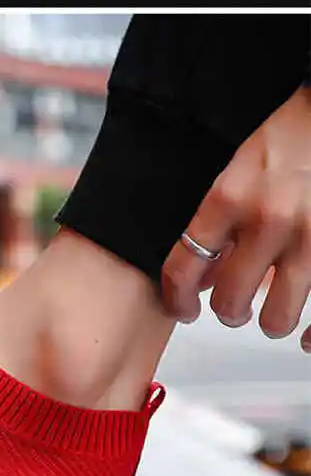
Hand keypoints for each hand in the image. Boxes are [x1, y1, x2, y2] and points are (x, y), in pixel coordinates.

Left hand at [162, 86, 310, 352]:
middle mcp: (269, 221)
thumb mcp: (237, 170)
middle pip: (230, 301)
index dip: (178, 299)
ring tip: (272, 311)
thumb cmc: (289, 139)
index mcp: (229, 198)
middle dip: (228, 311)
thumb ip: (217, 223)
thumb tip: (204, 277)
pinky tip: (305, 337)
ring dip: (270, 320)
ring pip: (278, 317)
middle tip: (234, 308)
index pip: (183, 268)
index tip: (183, 310)